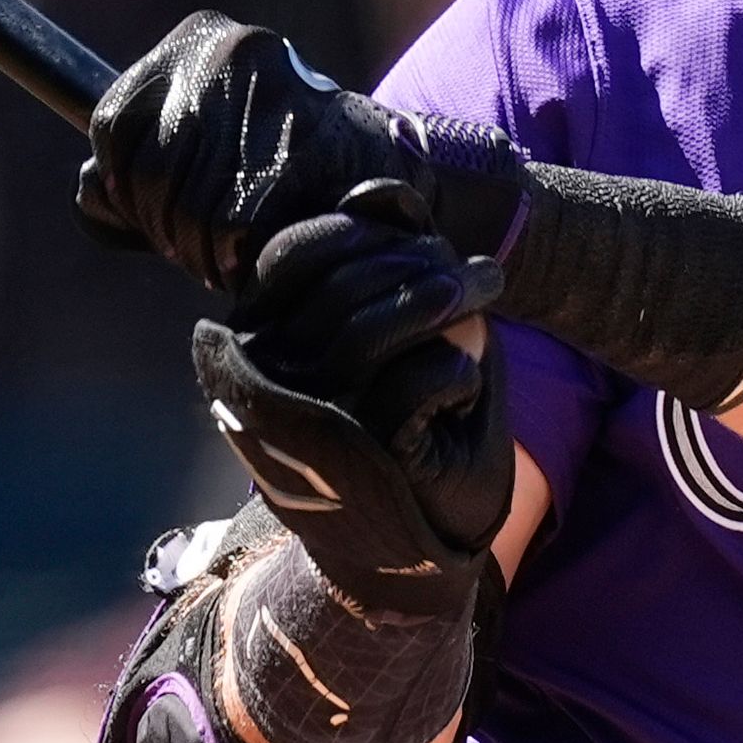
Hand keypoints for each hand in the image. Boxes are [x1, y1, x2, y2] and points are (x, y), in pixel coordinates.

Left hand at [79, 13, 528, 294]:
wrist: (402, 174)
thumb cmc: (296, 168)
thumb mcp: (212, 144)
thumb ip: (141, 162)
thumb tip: (93, 194)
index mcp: (200, 39)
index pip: (111, 125)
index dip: (124, 187)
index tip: (159, 215)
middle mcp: (228, 51)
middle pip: (146, 172)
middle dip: (165, 229)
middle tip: (204, 249)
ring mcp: (265, 94)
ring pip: (185, 205)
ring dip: (201, 252)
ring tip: (235, 254)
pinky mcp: (297, 146)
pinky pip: (231, 228)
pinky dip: (238, 259)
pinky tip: (261, 257)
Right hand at [189, 189, 513, 610]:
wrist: (414, 550)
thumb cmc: (406, 429)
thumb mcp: (398, 333)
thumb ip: (385, 260)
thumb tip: (384, 192)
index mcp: (256, 339)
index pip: (294, 252)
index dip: (366, 231)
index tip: (428, 238)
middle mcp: (263, 379)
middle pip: (339, 281)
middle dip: (419, 260)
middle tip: (477, 272)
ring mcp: (306, 420)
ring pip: (367, 327)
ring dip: (443, 298)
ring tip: (485, 293)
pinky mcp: (358, 460)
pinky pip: (413, 384)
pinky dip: (454, 366)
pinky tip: (467, 374)